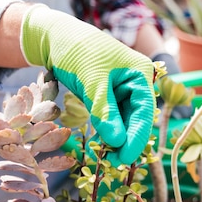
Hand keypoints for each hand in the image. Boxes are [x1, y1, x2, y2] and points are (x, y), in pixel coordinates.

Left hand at [21, 5, 155, 164]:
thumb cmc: (76, 51)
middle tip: (114, 163)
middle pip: (137, 118)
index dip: (137, 137)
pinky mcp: (109, 96)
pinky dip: (107, 130)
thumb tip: (116, 141)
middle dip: (127, 140)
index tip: (126, 158)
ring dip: (117, 138)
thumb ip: (104, 111)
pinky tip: (102, 144)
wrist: (55, 38)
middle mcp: (136, 83)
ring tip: (107, 157)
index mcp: (141, 73)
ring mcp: (123, 90)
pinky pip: (112, 118)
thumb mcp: (91, 81)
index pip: (145, 112)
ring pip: (125, 121)